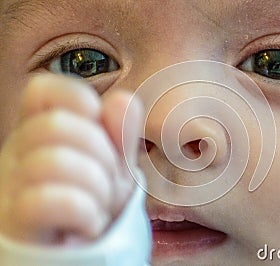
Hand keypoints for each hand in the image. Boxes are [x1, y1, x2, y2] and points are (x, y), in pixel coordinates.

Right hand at [0, 74, 141, 245]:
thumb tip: (123, 101)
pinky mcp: (15, 227)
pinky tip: (88, 225)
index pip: (43, 89)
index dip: (79, 100)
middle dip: (102, 157)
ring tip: (99, 207)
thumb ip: (120, 135)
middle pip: (56, 125)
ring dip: (96, 188)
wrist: (88, 256)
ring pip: (53, 161)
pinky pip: (49, 200)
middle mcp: (17, 157)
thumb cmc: (97, 208)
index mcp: (40, 135)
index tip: (99, 129)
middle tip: (106, 184)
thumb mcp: (116, 169)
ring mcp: (10, 191)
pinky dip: (84, 212)